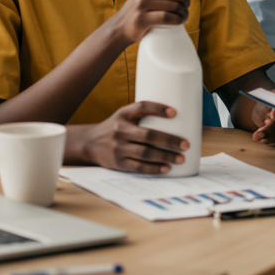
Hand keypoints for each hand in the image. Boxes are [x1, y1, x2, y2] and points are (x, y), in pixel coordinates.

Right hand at [73, 101, 190, 173]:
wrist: (89, 143)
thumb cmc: (115, 126)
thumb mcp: (124, 115)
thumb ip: (144, 114)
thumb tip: (177, 116)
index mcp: (123, 115)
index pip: (142, 106)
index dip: (158, 109)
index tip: (175, 113)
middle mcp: (120, 131)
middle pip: (148, 135)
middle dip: (169, 140)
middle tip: (186, 145)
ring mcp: (118, 148)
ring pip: (145, 153)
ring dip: (165, 156)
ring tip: (181, 158)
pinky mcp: (117, 163)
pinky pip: (138, 167)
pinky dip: (153, 168)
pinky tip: (166, 168)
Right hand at [110, 0, 200, 44]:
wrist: (120, 27)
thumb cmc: (141, 6)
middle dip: (187, 2)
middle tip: (185, 8)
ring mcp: (142, 4)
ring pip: (176, 7)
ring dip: (184, 13)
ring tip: (183, 16)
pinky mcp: (142, 19)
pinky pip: (168, 17)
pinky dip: (178, 20)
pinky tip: (180, 21)